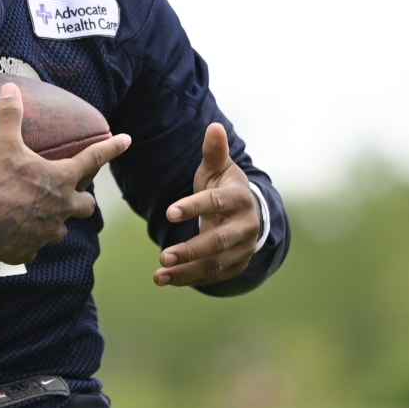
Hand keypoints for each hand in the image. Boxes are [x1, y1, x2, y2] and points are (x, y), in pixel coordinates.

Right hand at [0, 83, 131, 265]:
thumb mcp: (3, 144)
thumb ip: (10, 117)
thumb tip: (10, 90)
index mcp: (61, 180)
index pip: (94, 159)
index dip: (112, 148)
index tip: (126, 140)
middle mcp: (61, 209)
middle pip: (86, 206)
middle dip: (83, 199)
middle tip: (72, 194)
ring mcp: (47, 232)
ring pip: (60, 228)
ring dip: (53, 220)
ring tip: (36, 214)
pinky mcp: (29, 250)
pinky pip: (34, 245)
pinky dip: (27, 239)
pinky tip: (15, 233)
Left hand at [154, 122, 262, 287]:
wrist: (250, 213)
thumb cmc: (225, 187)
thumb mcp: (218, 169)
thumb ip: (213, 152)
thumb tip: (214, 127)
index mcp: (239, 198)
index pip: (216, 202)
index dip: (194, 207)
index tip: (169, 212)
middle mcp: (246, 225)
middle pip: (219, 240)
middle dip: (191, 250)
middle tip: (163, 256)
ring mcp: (244, 248)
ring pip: (216, 263)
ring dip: (187, 271)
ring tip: (159, 275)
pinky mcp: (237, 265)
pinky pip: (213, 276)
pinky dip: (189, 279)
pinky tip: (165, 280)